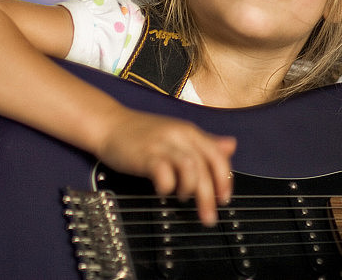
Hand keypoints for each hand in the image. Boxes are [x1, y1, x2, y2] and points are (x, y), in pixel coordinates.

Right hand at [94, 107, 236, 225]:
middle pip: (205, 166)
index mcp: (190, 132)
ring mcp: (162, 144)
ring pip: (189, 167)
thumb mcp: (178, 134)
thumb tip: (231, 146)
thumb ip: (204, 142)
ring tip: (182, 198)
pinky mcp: (144, 154)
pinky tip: (163, 191)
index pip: (217, 155)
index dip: (224, 179)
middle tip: (209, 216)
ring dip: (190, 189)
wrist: (110, 124)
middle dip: (210, 195)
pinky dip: (167, 185)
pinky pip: (162, 171)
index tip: (224, 199)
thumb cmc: (143, 133)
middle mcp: (179, 136)